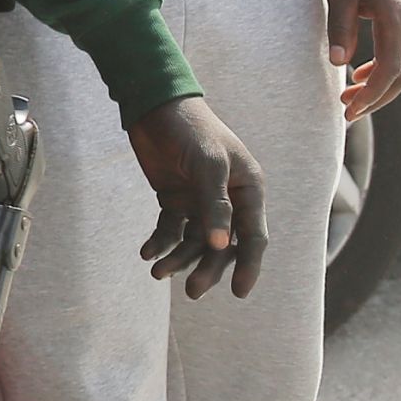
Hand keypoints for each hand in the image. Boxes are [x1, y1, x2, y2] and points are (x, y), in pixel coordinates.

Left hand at [127, 96, 267, 298]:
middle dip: (207, 269)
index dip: (248, 266)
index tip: (239, 293)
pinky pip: (170, 229)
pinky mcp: (173, 198)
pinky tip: (147, 253)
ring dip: (179, 259)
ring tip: (157, 272)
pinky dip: (160, 242)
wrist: (155, 106)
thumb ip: (215, 206)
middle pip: (221, 245)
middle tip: (191, 292)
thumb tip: (220, 247)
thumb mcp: (208, 166)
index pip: (252, 237)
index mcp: (247, 191)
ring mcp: (199, 201)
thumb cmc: (191, 131)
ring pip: (193, 241)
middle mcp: (227, 200)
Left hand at [327, 0, 400, 119]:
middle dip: (376, 97)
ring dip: (379, 84)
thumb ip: (341, 29)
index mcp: (396, 17)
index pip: (390, 70)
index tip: (350, 110)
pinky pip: (400, 50)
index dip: (371, 95)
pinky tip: (361, 74)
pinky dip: (383, 67)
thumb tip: (340, 65)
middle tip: (348, 112)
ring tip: (350, 97)